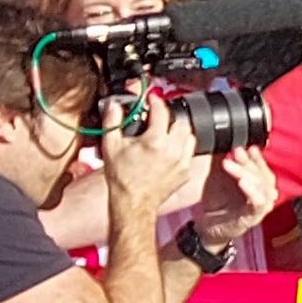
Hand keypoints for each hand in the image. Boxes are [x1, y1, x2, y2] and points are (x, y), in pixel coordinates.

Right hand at [100, 92, 197, 208]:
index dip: (156, 101)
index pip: (162, 110)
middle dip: (170, 118)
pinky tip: (169, 151)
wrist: (133, 202)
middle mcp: (173, 149)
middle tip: (159, 120)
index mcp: (155, 140)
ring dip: (179, 133)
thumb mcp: (111, 146)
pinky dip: (182, 149)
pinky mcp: (186, 172)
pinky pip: (190, 153)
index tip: (152, 100)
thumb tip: (114, 105)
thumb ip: (113, 121)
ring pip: (190, 137)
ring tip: (165, 135)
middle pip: (181, 122)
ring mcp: (182, 162)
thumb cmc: (121, 177)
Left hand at [191, 146, 279, 250]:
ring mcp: (261, 206)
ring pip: (261, 185)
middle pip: (261, 173)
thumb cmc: (216, 202)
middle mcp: (264, 194)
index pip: (262, 166)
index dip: (256, 156)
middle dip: (248, 161)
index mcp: (258, 183)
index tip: (246, 145)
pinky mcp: (254, 217)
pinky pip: (258, 202)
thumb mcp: (218, 177)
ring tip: (230, 164)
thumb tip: (220, 140)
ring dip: (246, 173)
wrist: (208, 227)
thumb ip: (224, 161)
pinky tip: (242, 182)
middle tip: (236, 151)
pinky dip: (252, 191)